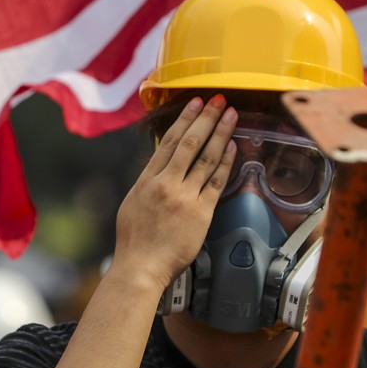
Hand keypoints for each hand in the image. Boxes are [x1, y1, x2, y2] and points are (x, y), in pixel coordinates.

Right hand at [112, 95, 237, 288]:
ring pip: (206, 158)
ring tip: (231, 116)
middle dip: (206, 118)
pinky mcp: (201, 213)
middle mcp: (166, 184)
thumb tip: (161, 166)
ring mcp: (184, 197)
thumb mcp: (133, 203)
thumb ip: (148, 182)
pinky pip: (216, 182)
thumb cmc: (134, 240)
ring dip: (220, 134)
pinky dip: (225, 162)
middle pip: (190, 143)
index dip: (184, 120)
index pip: (169, 142)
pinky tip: (233, 147)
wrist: (141, 266)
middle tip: (218, 101)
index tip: (195, 103)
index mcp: (147, 180)